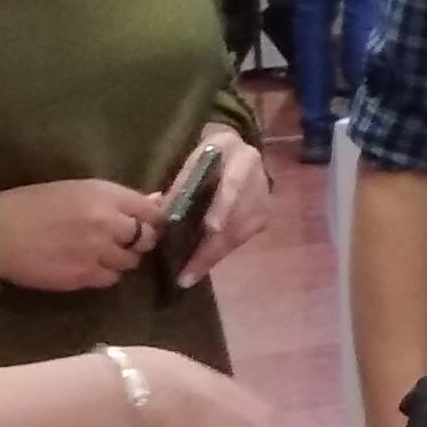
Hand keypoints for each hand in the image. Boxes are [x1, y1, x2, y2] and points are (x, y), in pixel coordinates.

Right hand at [0, 178, 164, 292]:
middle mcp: (107, 222)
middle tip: (121, 242)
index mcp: (103, 194)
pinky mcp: (84, 276)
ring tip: (98, 254)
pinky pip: (110, 279)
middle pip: (146, 238)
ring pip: (130, 262)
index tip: (146, 224)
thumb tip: (155, 202)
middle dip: (138, 241)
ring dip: (120, 259)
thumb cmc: (28, 204)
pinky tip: (86, 267)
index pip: (151, 211)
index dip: (152, 220)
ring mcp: (97, 252)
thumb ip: (115, 199)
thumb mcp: (74, 190)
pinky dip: (104, 275)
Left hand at [164, 128, 273, 288]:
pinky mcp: (264, 218)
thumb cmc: (212, 155)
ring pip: (238, 236)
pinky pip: (240, 241)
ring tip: (189, 275)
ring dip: (212, 257)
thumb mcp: (195, 160)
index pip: (234, 185)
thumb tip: (161, 216)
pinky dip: (219, 253)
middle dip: (210, 249)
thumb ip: (182, 185)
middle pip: (236, 221)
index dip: (223, 208)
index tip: (211, 229)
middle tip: (186, 275)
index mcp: (243, 159)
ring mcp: (265, 203)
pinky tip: (201, 264)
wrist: (240, 152)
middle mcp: (260, 182)